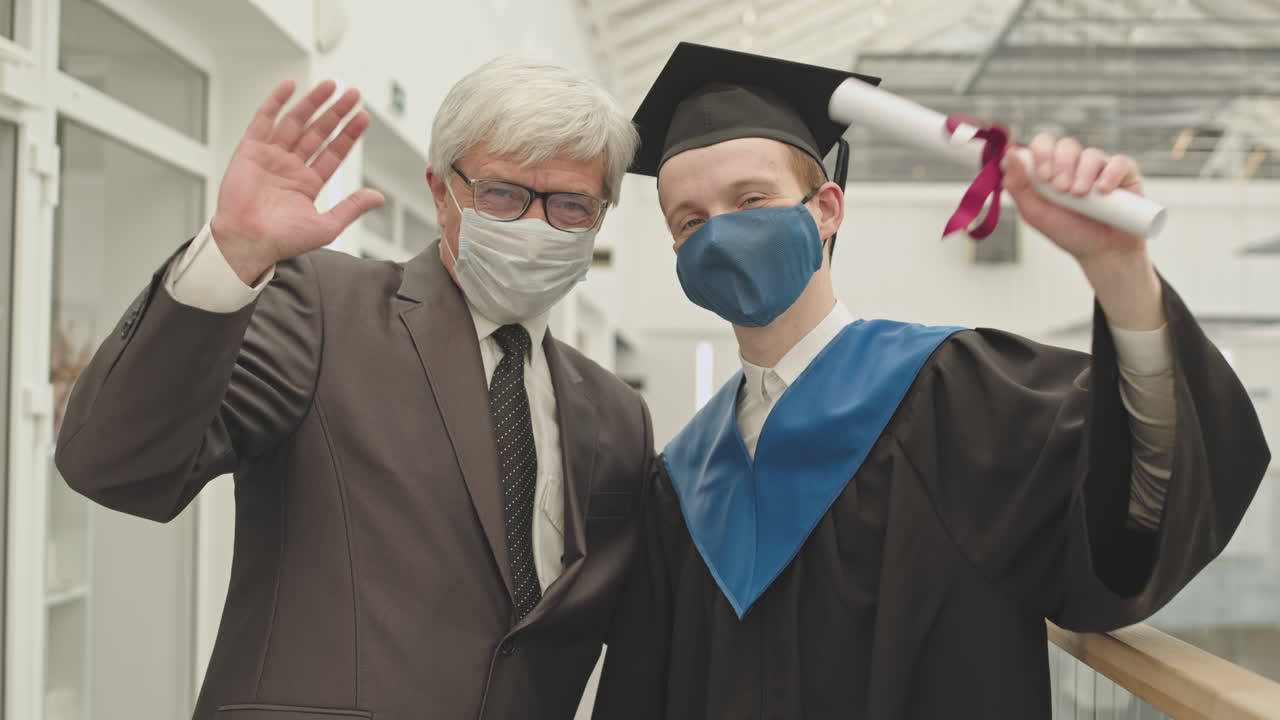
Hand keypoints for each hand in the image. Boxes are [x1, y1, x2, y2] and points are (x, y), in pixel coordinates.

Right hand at [211, 80, 384, 284]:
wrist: (248, 243)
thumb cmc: (282, 241)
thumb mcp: (327, 225)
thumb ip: (352, 207)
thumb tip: (379, 197)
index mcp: (308, 183)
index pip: (333, 152)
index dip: (348, 134)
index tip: (363, 117)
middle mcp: (290, 167)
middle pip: (318, 132)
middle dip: (336, 113)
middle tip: (353, 94)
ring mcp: (271, 157)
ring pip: (296, 122)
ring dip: (312, 103)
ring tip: (331, 86)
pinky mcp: (250, 151)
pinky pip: (264, 120)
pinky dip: (275, 102)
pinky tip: (290, 86)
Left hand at [1005, 134, 1163, 329]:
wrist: (1102, 252)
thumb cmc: (1067, 231)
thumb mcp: (1035, 213)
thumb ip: (1017, 185)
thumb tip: (1009, 153)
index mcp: (1051, 169)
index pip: (1044, 144)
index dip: (1042, 153)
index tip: (1043, 177)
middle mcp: (1076, 164)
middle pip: (1067, 145)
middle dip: (1062, 164)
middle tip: (1061, 189)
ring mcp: (1101, 168)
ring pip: (1091, 154)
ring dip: (1083, 173)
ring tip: (1080, 195)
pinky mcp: (1125, 174)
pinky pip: (1119, 162)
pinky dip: (1110, 174)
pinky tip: (1103, 191)